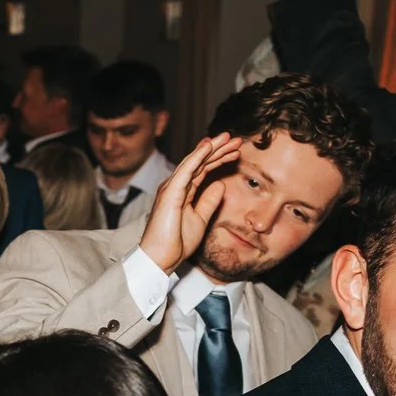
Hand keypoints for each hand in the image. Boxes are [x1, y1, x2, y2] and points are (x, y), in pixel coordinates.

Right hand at [136, 134, 241, 275]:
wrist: (160, 258)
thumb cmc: (175, 242)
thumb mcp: (200, 219)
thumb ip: (209, 201)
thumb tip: (220, 185)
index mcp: (182, 192)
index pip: (203, 170)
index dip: (219, 159)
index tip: (235, 152)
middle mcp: (176, 186)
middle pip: (200, 162)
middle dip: (218, 149)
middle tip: (235, 139)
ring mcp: (172, 188)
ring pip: (195, 162)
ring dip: (212, 148)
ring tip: (228, 138)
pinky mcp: (170, 193)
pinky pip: (186, 170)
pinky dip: (198, 157)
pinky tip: (209, 146)